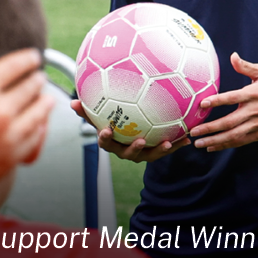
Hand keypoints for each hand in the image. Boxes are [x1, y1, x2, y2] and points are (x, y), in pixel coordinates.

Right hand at [0, 31, 52, 222]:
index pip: (15, 65)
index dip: (27, 59)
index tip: (33, 57)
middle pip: (30, 87)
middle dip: (36, 79)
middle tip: (39, 77)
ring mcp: (6, 136)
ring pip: (38, 113)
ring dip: (44, 102)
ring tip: (47, 98)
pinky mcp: (8, 158)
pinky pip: (34, 139)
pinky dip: (40, 129)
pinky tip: (38, 125)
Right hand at [70, 99, 188, 162]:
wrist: (130, 134)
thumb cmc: (111, 123)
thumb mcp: (99, 116)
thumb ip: (87, 110)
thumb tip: (72, 102)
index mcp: (112, 142)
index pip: (105, 141)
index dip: (104, 138)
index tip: (106, 130)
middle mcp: (125, 150)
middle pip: (128, 153)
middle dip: (134, 149)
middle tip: (141, 141)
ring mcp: (140, 154)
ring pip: (149, 155)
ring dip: (158, 150)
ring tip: (167, 143)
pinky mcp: (154, 153)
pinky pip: (164, 150)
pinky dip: (175, 145)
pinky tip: (186, 138)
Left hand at [188, 53, 257, 152]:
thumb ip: (246, 66)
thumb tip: (232, 56)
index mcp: (254, 93)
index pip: (232, 98)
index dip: (216, 101)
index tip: (201, 104)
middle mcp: (254, 110)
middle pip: (229, 121)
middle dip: (210, 128)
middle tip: (193, 132)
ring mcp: (257, 125)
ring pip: (233, 135)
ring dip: (215, 140)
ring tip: (198, 143)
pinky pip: (240, 141)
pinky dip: (226, 145)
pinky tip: (212, 146)